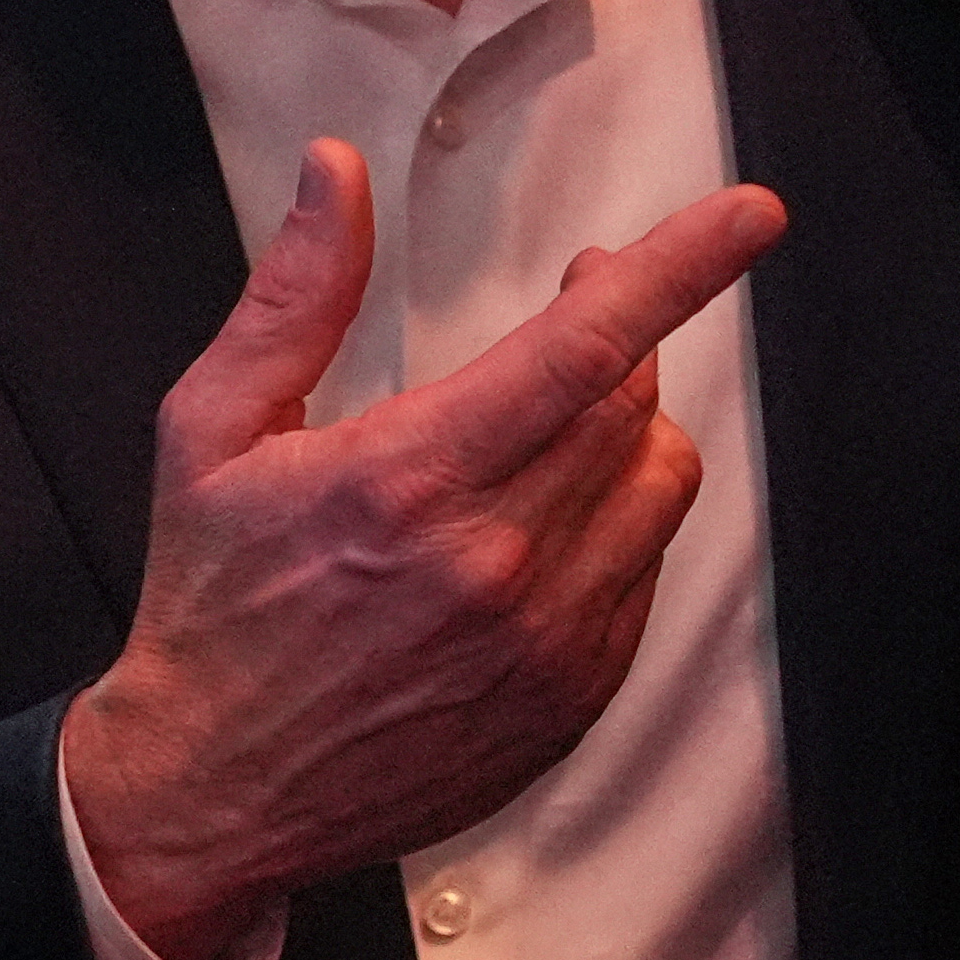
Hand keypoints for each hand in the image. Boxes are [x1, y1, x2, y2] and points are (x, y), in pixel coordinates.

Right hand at [64, 141, 778, 959]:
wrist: (211, 789)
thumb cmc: (208, 602)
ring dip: (632, 426)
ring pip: (657, 487)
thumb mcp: (212, 431)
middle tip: (579, 302)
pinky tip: (548, 519)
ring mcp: (544, 642)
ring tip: (565, 414)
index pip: (583, 349)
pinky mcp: (568, 701)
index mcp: (406, 479)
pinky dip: (620, 523)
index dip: (678, 269)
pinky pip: (643, 574)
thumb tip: (335, 170)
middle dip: (625, 330)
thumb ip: (292, 294)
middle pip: (631, 406)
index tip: (751, 216)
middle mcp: (494, 563)